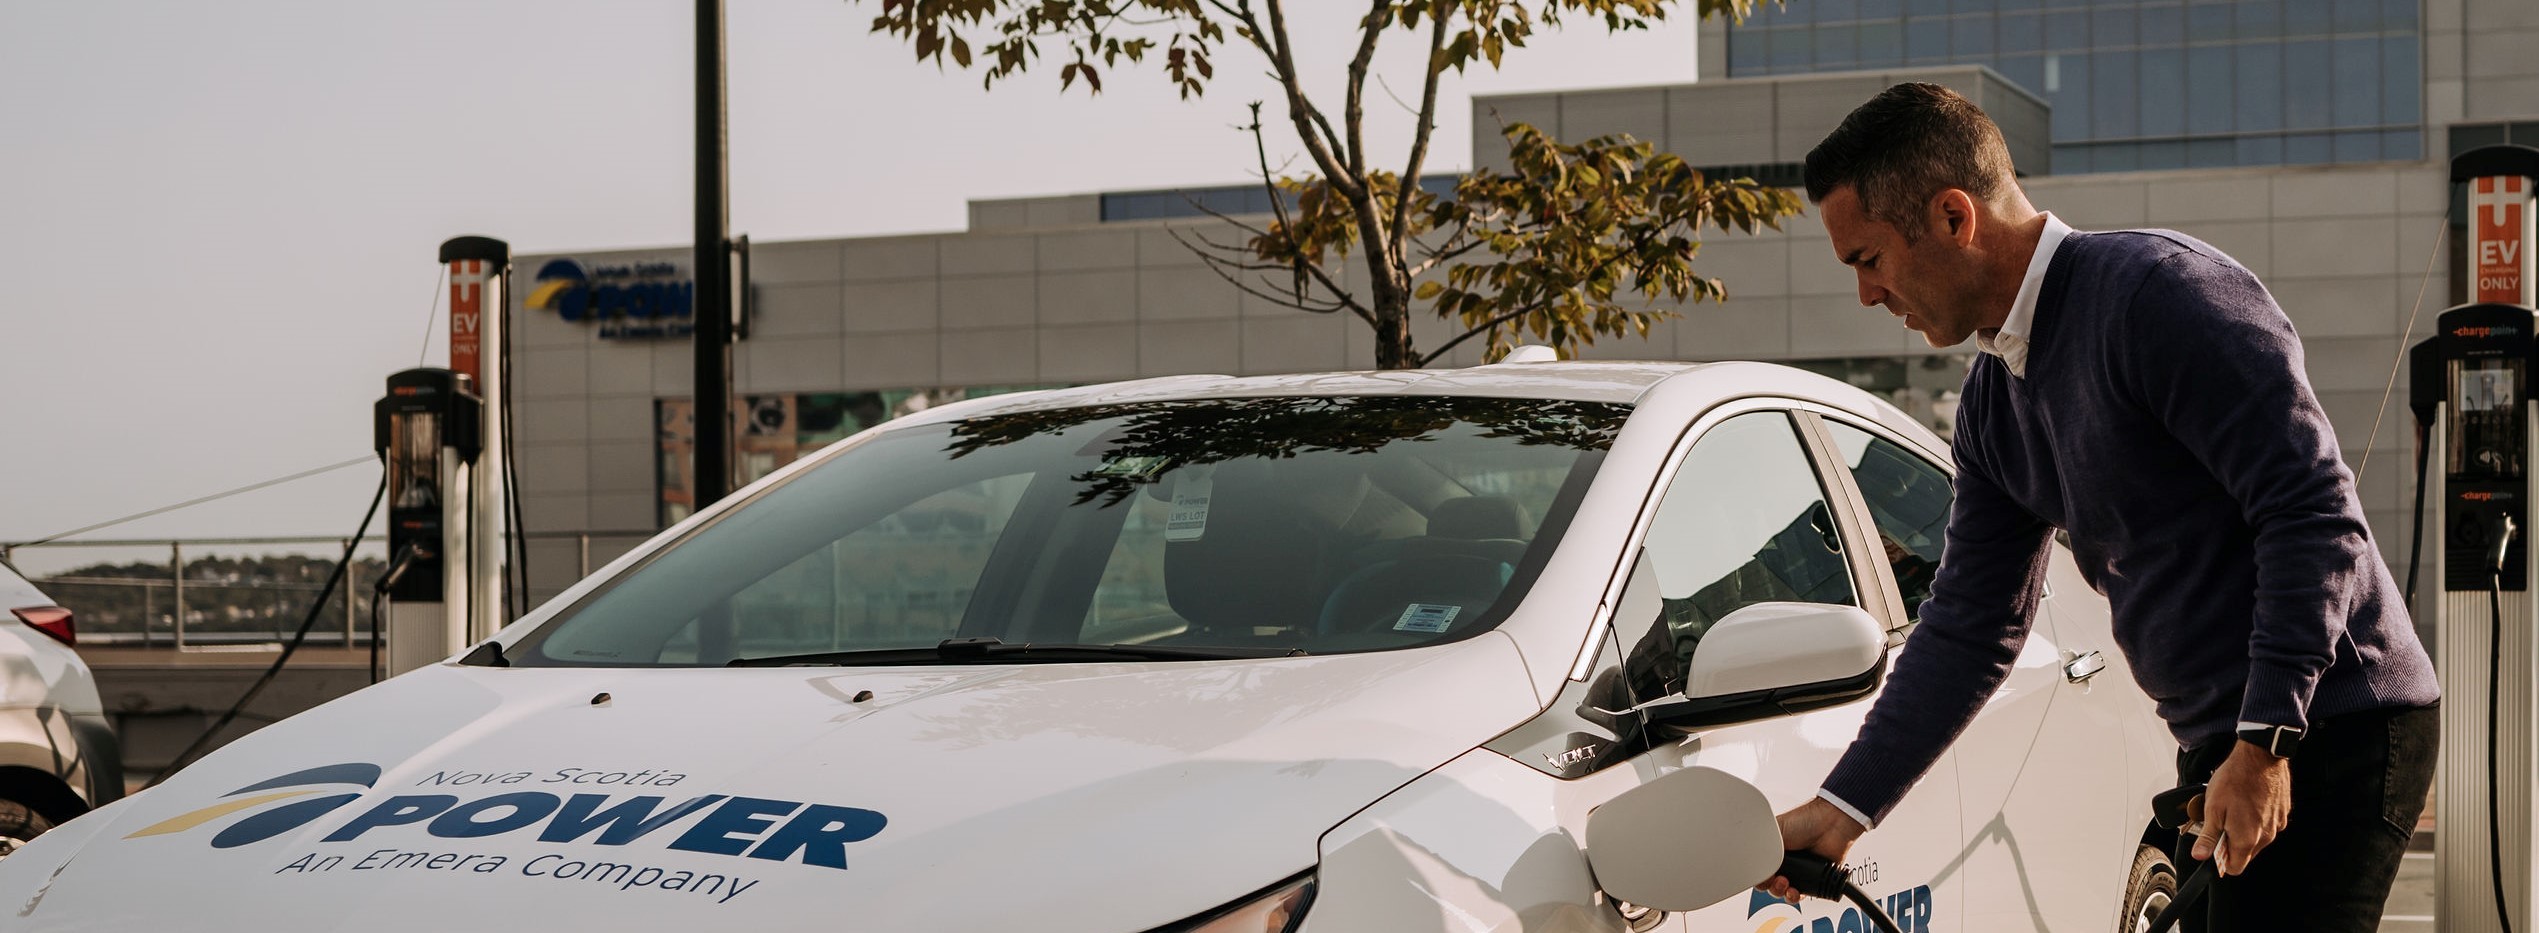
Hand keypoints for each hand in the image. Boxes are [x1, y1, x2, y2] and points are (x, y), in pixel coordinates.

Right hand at [1758, 797, 1866, 902]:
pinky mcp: (1812, 878)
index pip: (1758, 867)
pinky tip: (1795, 891)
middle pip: (1768, 881)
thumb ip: (1760, 850)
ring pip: (1782, 890)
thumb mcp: (1773, 832)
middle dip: (1769, 885)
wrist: (1829, 824)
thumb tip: (1752, 864)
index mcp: (1770, 848)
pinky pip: (1800, 893)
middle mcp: (1782, 859)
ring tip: (1786, 884)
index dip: (1758, 875)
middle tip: (1775, 878)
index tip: (1760, 876)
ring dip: (1781, 891)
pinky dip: (1796, 895)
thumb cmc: (1803, 820)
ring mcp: (1797, 869)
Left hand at [2192, 741, 2290, 875]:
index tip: (2214, 847)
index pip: (2235, 868)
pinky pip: (2267, 825)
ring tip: (2233, 809)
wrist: (2260, 757)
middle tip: (2220, 822)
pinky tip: (2247, 802)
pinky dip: (2256, 819)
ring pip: (2257, 839)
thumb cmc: (2234, 780)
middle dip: (2231, 843)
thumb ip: (2208, 836)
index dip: (2221, 861)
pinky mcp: (2283, 813)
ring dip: (2244, 830)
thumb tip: (2200, 856)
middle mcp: (2266, 836)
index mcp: (2247, 839)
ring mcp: (2277, 825)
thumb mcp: (2212, 808)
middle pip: (2246, 854)